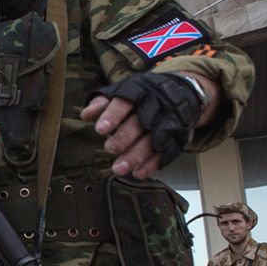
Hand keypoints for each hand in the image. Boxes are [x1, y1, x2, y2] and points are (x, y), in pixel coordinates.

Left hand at [81, 72, 207, 178]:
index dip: (112, 116)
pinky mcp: (177, 138)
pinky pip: (167, 153)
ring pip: (153, 141)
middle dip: (124, 137)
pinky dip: (152, 164)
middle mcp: (155, 107)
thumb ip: (102, 103)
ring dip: (136, 156)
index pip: (123, 103)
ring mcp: (168, 123)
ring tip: (119, 169)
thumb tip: (85, 114)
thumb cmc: (142, 95)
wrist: (181, 92)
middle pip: (139, 123)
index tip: (99, 130)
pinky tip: (138, 173)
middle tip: (110, 148)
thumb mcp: (122, 92)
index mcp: (138, 93)